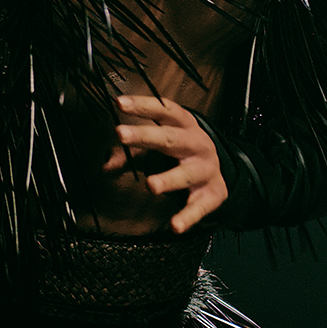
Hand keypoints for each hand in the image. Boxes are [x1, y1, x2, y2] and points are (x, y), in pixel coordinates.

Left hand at [113, 94, 226, 233]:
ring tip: (150, 185)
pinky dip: (188, 217)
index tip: (119, 102)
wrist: (222, 170)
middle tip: (121, 134)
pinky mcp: (213, 194)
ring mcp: (205, 169)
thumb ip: (132, 154)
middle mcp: (196, 143)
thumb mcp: (159, 146)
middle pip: (170, 138)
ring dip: (169, 179)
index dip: (142, 106)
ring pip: (186, 174)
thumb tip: (104, 165)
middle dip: (145, 136)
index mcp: (182, 124)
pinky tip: (175, 225)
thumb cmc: (181, 152)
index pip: (162, 110)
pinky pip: (199, 207)